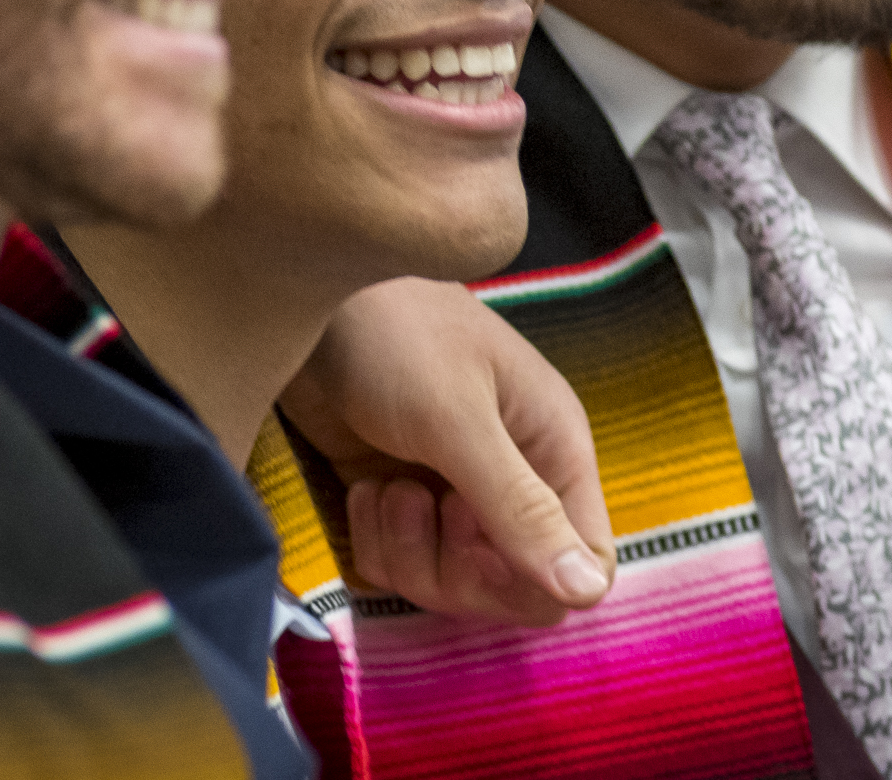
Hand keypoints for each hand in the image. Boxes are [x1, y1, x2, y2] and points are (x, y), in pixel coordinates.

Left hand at [279, 278, 613, 626]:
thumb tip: (589, 595)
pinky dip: (376, 541)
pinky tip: (363, 488)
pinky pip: (403, 567)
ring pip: (453, 583)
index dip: (536, 582)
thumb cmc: (394, 334)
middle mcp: (515, 477)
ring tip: (385, 488)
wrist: (302, 296)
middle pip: (515, 586)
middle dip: (455, 570)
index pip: (587, 562)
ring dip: (407, 553)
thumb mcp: (456, 420)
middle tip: (416, 505)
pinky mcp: (402, 498)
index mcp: (553, 450)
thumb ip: (519, 508)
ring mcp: (455, 490)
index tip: (478, 553)